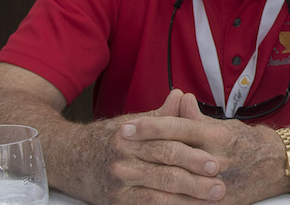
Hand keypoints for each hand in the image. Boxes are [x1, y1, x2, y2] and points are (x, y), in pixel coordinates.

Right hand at [80, 90, 225, 203]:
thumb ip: (161, 115)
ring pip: (158, 195)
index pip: (167, 146)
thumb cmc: (109, 139)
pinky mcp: (116, 203)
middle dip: (195, 181)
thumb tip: (182, 95)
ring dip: (187, 200)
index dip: (193, 155)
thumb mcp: (133, 122)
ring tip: (211, 201)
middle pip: (165, 173)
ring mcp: (118, 185)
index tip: (215, 162)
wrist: (69, 159)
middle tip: (220, 186)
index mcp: (131, 137)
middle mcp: (123, 162)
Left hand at [121, 92, 284, 203]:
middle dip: (141, 151)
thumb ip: (198, 118)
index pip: (179, 128)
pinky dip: (164, 202)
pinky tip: (145, 198)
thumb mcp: (226, 125)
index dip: (151, 127)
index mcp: (218, 137)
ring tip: (123, 174)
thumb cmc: (251, 143)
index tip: (128, 127)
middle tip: (115, 148)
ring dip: (146, 178)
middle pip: (172, 154)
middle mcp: (217, 159)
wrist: (279, 166)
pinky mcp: (218, 203)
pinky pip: (185, 204)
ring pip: (175, 182)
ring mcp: (217, 184)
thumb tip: (179, 100)